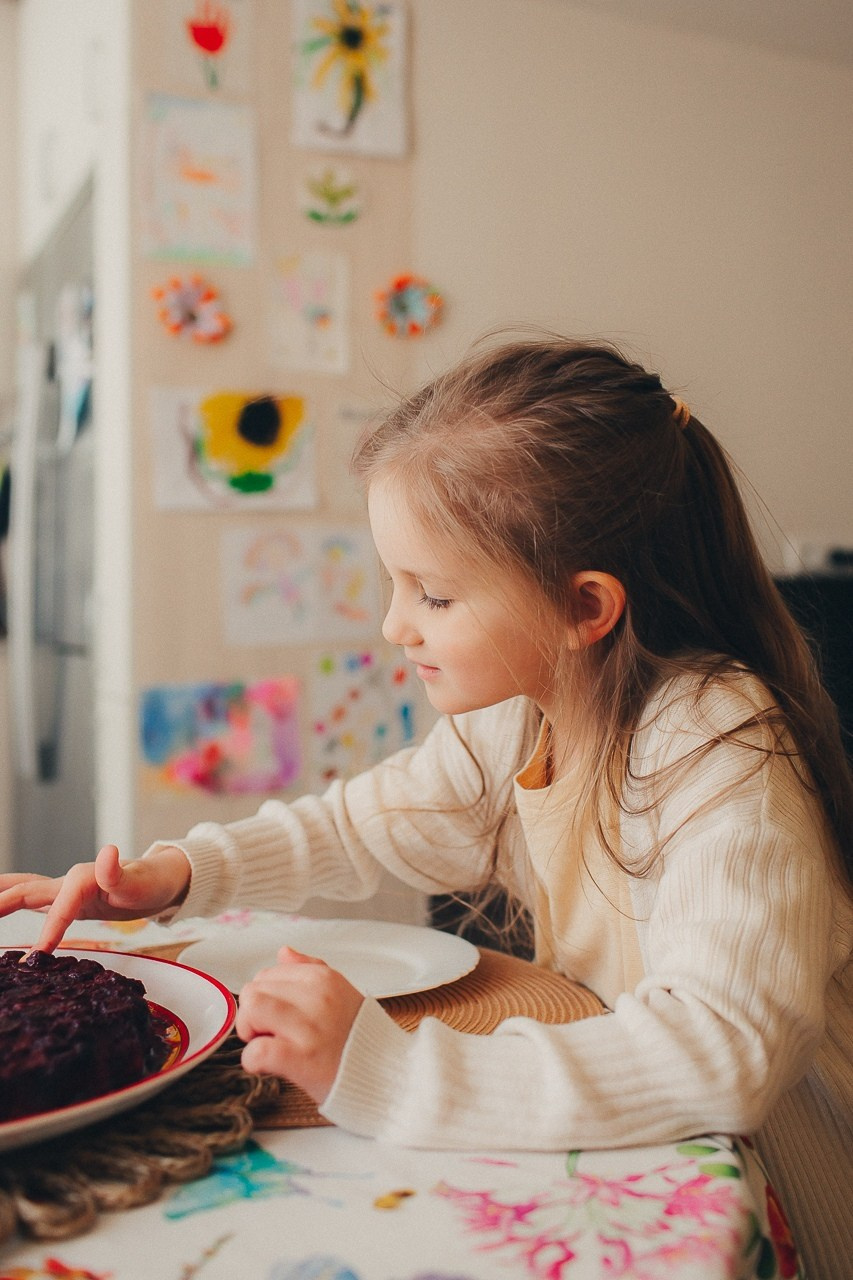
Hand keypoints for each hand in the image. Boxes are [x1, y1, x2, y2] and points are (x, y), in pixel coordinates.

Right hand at [0, 843, 191, 952]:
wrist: (158, 879)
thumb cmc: (149, 882)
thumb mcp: (140, 882)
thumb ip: (120, 872)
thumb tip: (107, 852)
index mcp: (82, 879)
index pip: (59, 909)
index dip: (47, 932)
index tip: (34, 958)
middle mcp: (66, 881)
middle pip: (23, 891)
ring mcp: (63, 889)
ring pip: (21, 891)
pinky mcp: (64, 899)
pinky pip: (30, 900)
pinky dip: (9, 902)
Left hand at [236, 946, 364, 1104]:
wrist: (388, 1076)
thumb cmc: (360, 1039)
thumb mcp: (341, 993)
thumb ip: (310, 969)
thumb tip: (284, 952)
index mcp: (324, 978)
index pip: (267, 974)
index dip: (265, 997)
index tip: (279, 1017)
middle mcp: (317, 996)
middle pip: (253, 991)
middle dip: (253, 1015)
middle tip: (271, 1034)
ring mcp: (310, 1028)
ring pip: (251, 1011)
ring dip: (250, 1032)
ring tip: (268, 1044)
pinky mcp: (303, 1060)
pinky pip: (256, 1052)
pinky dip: (254, 1061)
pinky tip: (269, 1066)